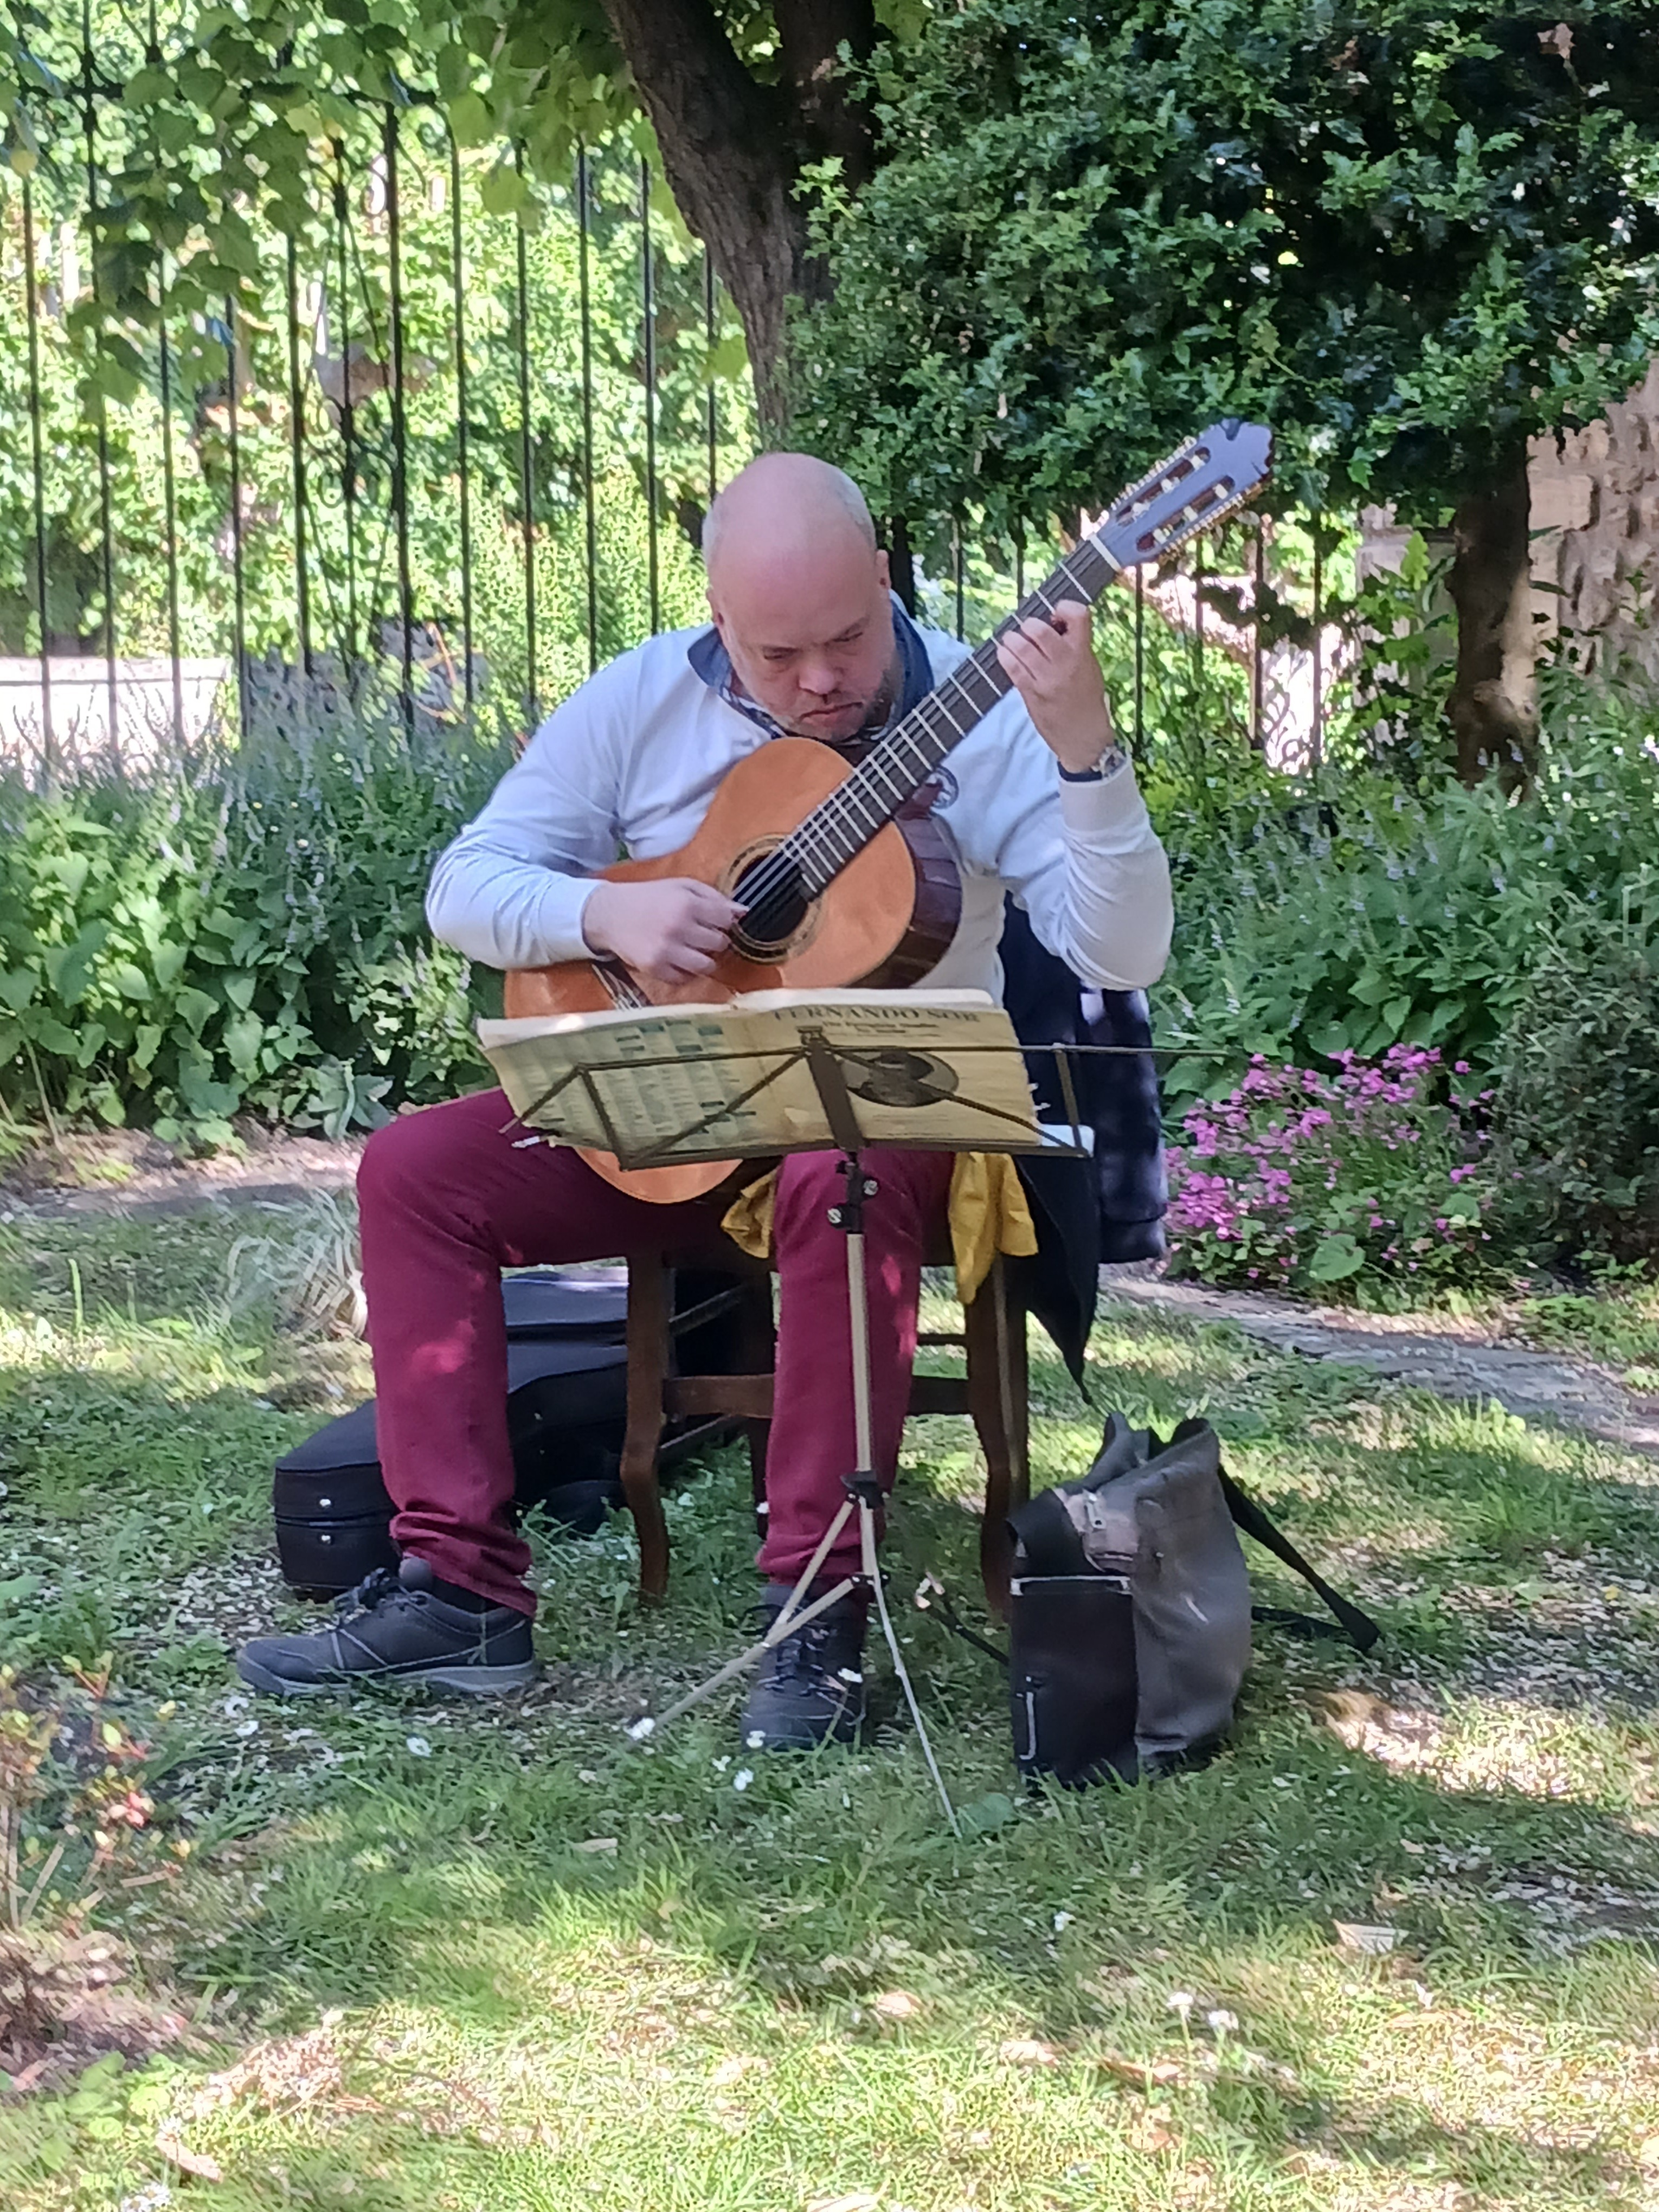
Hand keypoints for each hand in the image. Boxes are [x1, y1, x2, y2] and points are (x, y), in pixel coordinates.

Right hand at [581, 877, 743, 986]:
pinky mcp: (655, 968)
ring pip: (706, 966)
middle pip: (720, 944)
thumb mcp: (681, 886)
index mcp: (687, 904)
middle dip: (715, 940)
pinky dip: (685, 972)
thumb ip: (714, 896)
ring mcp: (666, 951)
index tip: (715, 922)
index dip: (725, 922)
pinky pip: (684, 979)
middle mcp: (678, 928)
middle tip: (701, 935)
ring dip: (704, 959)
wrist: (610, 914)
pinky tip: (677, 959)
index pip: (727, 921)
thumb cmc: (650, 898)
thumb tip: (743, 912)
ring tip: (692, 950)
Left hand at [995, 599, 1115, 772]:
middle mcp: (1066, 663)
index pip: (1078, 616)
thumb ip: (1075, 646)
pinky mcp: (1032, 694)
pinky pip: (1014, 669)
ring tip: (1011, 639)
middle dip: (1029, 625)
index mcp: (1083, 652)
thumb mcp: (1090, 667)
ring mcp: (1047, 680)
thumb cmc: (1086, 699)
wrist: (1084, 736)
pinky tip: (1004, 653)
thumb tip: (1053, 624)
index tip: (1055, 612)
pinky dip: (1005, 657)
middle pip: (1040, 631)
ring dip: (1012, 639)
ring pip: (1022, 649)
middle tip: (1027, 629)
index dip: (1064, 606)